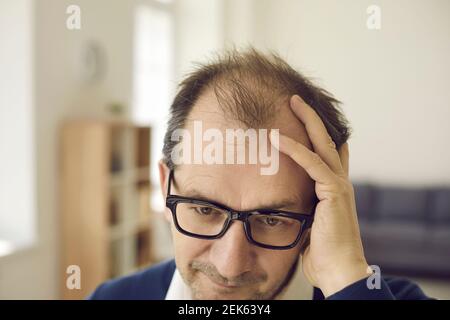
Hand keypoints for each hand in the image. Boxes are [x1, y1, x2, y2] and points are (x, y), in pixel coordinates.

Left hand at [270, 95, 370, 296]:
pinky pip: (312, 163)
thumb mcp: (309, 223)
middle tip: (297, 101)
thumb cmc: (322, 252)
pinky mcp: (334, 192)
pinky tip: (279, 138)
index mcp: (334, 189)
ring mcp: (339, 185)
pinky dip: (295, 149)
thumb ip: (302, 208)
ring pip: (322, 144)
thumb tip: (285, 205)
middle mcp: (340, 182)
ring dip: (307, 121)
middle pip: (327, 141)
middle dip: (312, 119)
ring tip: (292, 103)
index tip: (305, 120)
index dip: (319, 135)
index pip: (329, 154)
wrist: (338, 270)